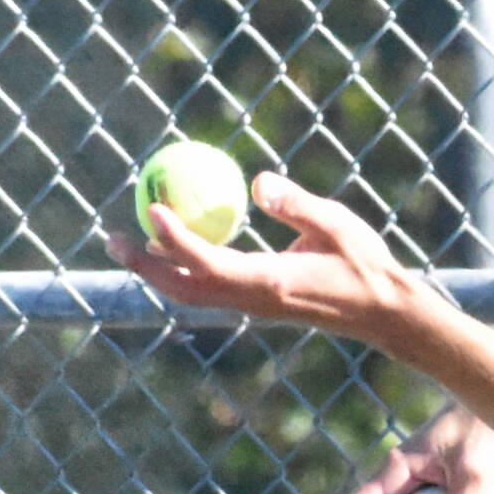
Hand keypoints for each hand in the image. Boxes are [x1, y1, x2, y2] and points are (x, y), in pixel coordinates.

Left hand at [106, 174, 425, 349]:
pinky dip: (182, 269)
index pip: (209, 263)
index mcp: (271, 281)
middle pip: (184, 288)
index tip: (153, 209)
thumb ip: (298, 205)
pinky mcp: (257, 302)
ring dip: (156, 270)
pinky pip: (208, 287)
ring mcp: (253, 305)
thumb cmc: (366, 266)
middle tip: (112, 237)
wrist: (381, 312)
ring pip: (191, 292)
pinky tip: (171, 247)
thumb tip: (259, 182)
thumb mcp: (338, 225)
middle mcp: (254, 299)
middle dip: (145, 265)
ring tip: (128, 242)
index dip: (175, 238)